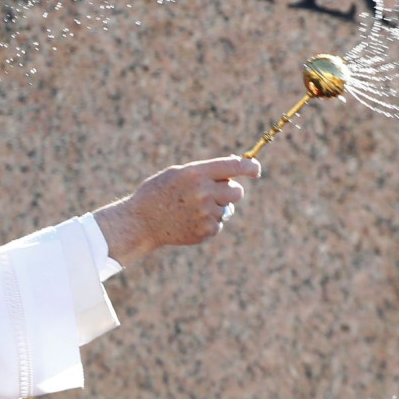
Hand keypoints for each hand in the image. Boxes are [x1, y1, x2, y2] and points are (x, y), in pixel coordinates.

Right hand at [94, 155, 260, 266]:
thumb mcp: (178, 173)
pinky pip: (218, 223)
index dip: (250, 167)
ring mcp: (206, 213)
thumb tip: (234, 170)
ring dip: (216, 207)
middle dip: (230, 191)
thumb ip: (205, 171)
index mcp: (196, 173)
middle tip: (215, 193)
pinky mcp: (206, 230)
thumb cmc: (158, 193)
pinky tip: (189, 220)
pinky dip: (208, 222)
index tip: (256, 170)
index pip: (233, 167)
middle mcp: (204, 192)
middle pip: (237, 191)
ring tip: (191, 209)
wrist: (142, 222)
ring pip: (227, 208)